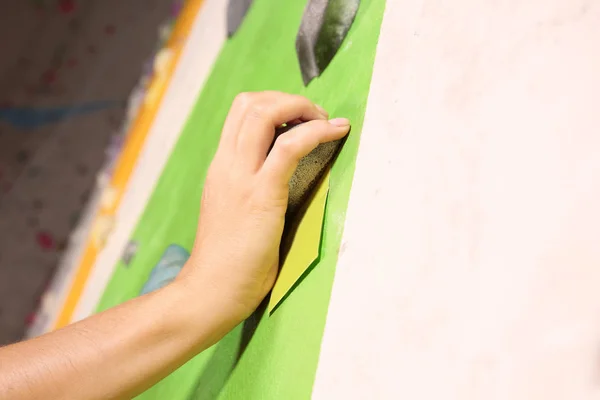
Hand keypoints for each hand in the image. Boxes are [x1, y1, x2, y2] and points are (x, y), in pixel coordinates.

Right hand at [178, 91, 349, 326]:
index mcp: (222, 167)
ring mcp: (241, 177)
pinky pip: (289, 147)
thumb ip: (247, 187)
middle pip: (252, 102)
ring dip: (302, 108)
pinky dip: (317, 132)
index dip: (275, 103)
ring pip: (265, 113)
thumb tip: (276, 177)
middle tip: (315, 117)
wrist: (211, 290)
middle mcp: (227, 164)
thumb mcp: (233, 210)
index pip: (241, 112)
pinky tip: (337, 131)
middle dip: (290, 99)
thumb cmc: (227, 260)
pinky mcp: (261, 195)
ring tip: (325, 123)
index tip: (300, 119)